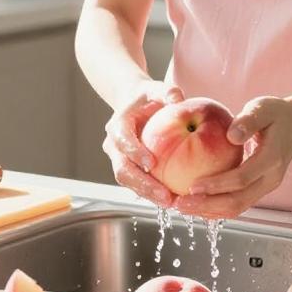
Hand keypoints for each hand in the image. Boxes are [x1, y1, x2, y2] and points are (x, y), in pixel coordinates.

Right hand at [103, 79, 184, 209]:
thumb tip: (178, 99)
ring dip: (148, 194)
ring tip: (171, 203)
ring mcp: (119, 159)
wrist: (136, 105)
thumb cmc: (149, 97)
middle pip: (122, 169)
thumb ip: (167, 91)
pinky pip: (138, 184)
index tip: (151, 163)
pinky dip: (153, 193)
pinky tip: (174, 199)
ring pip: (128, 182)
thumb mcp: (157, 89)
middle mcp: (114, 145)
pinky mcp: (129, 169)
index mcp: (118, 125)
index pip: (122, 140)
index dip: (134, 152)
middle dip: (142, 184)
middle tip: (165, 195)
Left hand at [173, 95, 291, 219]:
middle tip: (181, 203)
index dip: (217, 185)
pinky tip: (196, 202)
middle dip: (208, 206)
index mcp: (272, 159)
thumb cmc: (276, 113)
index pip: (242, 178)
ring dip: (209, 211)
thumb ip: (249, 120)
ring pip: (237, 207)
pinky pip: (237, 203)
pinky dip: (215, 206)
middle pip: (238, 202)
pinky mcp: (259, 188)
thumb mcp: (263, 107)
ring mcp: (266, 186)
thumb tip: (231, 135)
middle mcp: (271, 178)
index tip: (192, 186)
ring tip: (183, 206)